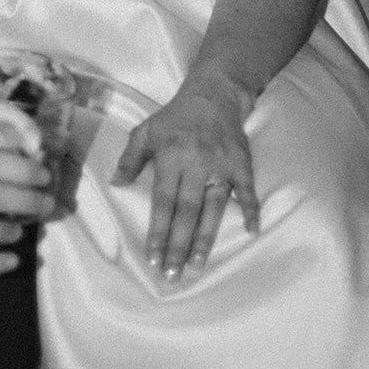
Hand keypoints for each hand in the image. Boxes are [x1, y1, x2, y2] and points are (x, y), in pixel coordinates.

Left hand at [111, 69, 259, 276]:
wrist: (213, 93)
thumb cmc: (175, 116)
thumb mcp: (146, 130)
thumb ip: (130, 158)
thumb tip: (116, 183)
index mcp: (171, 157)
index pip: (163, 202)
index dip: (158, 231)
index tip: (153, 257)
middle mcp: (195, 164)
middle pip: (186, 212)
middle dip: (178, 245)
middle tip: (172, 274)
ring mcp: (221, 166)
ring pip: (213, 209)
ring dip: (205, 239)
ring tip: (196, 265)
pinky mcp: (241, 164)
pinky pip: (247, 191)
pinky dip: (252, 210)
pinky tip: (252, 232)